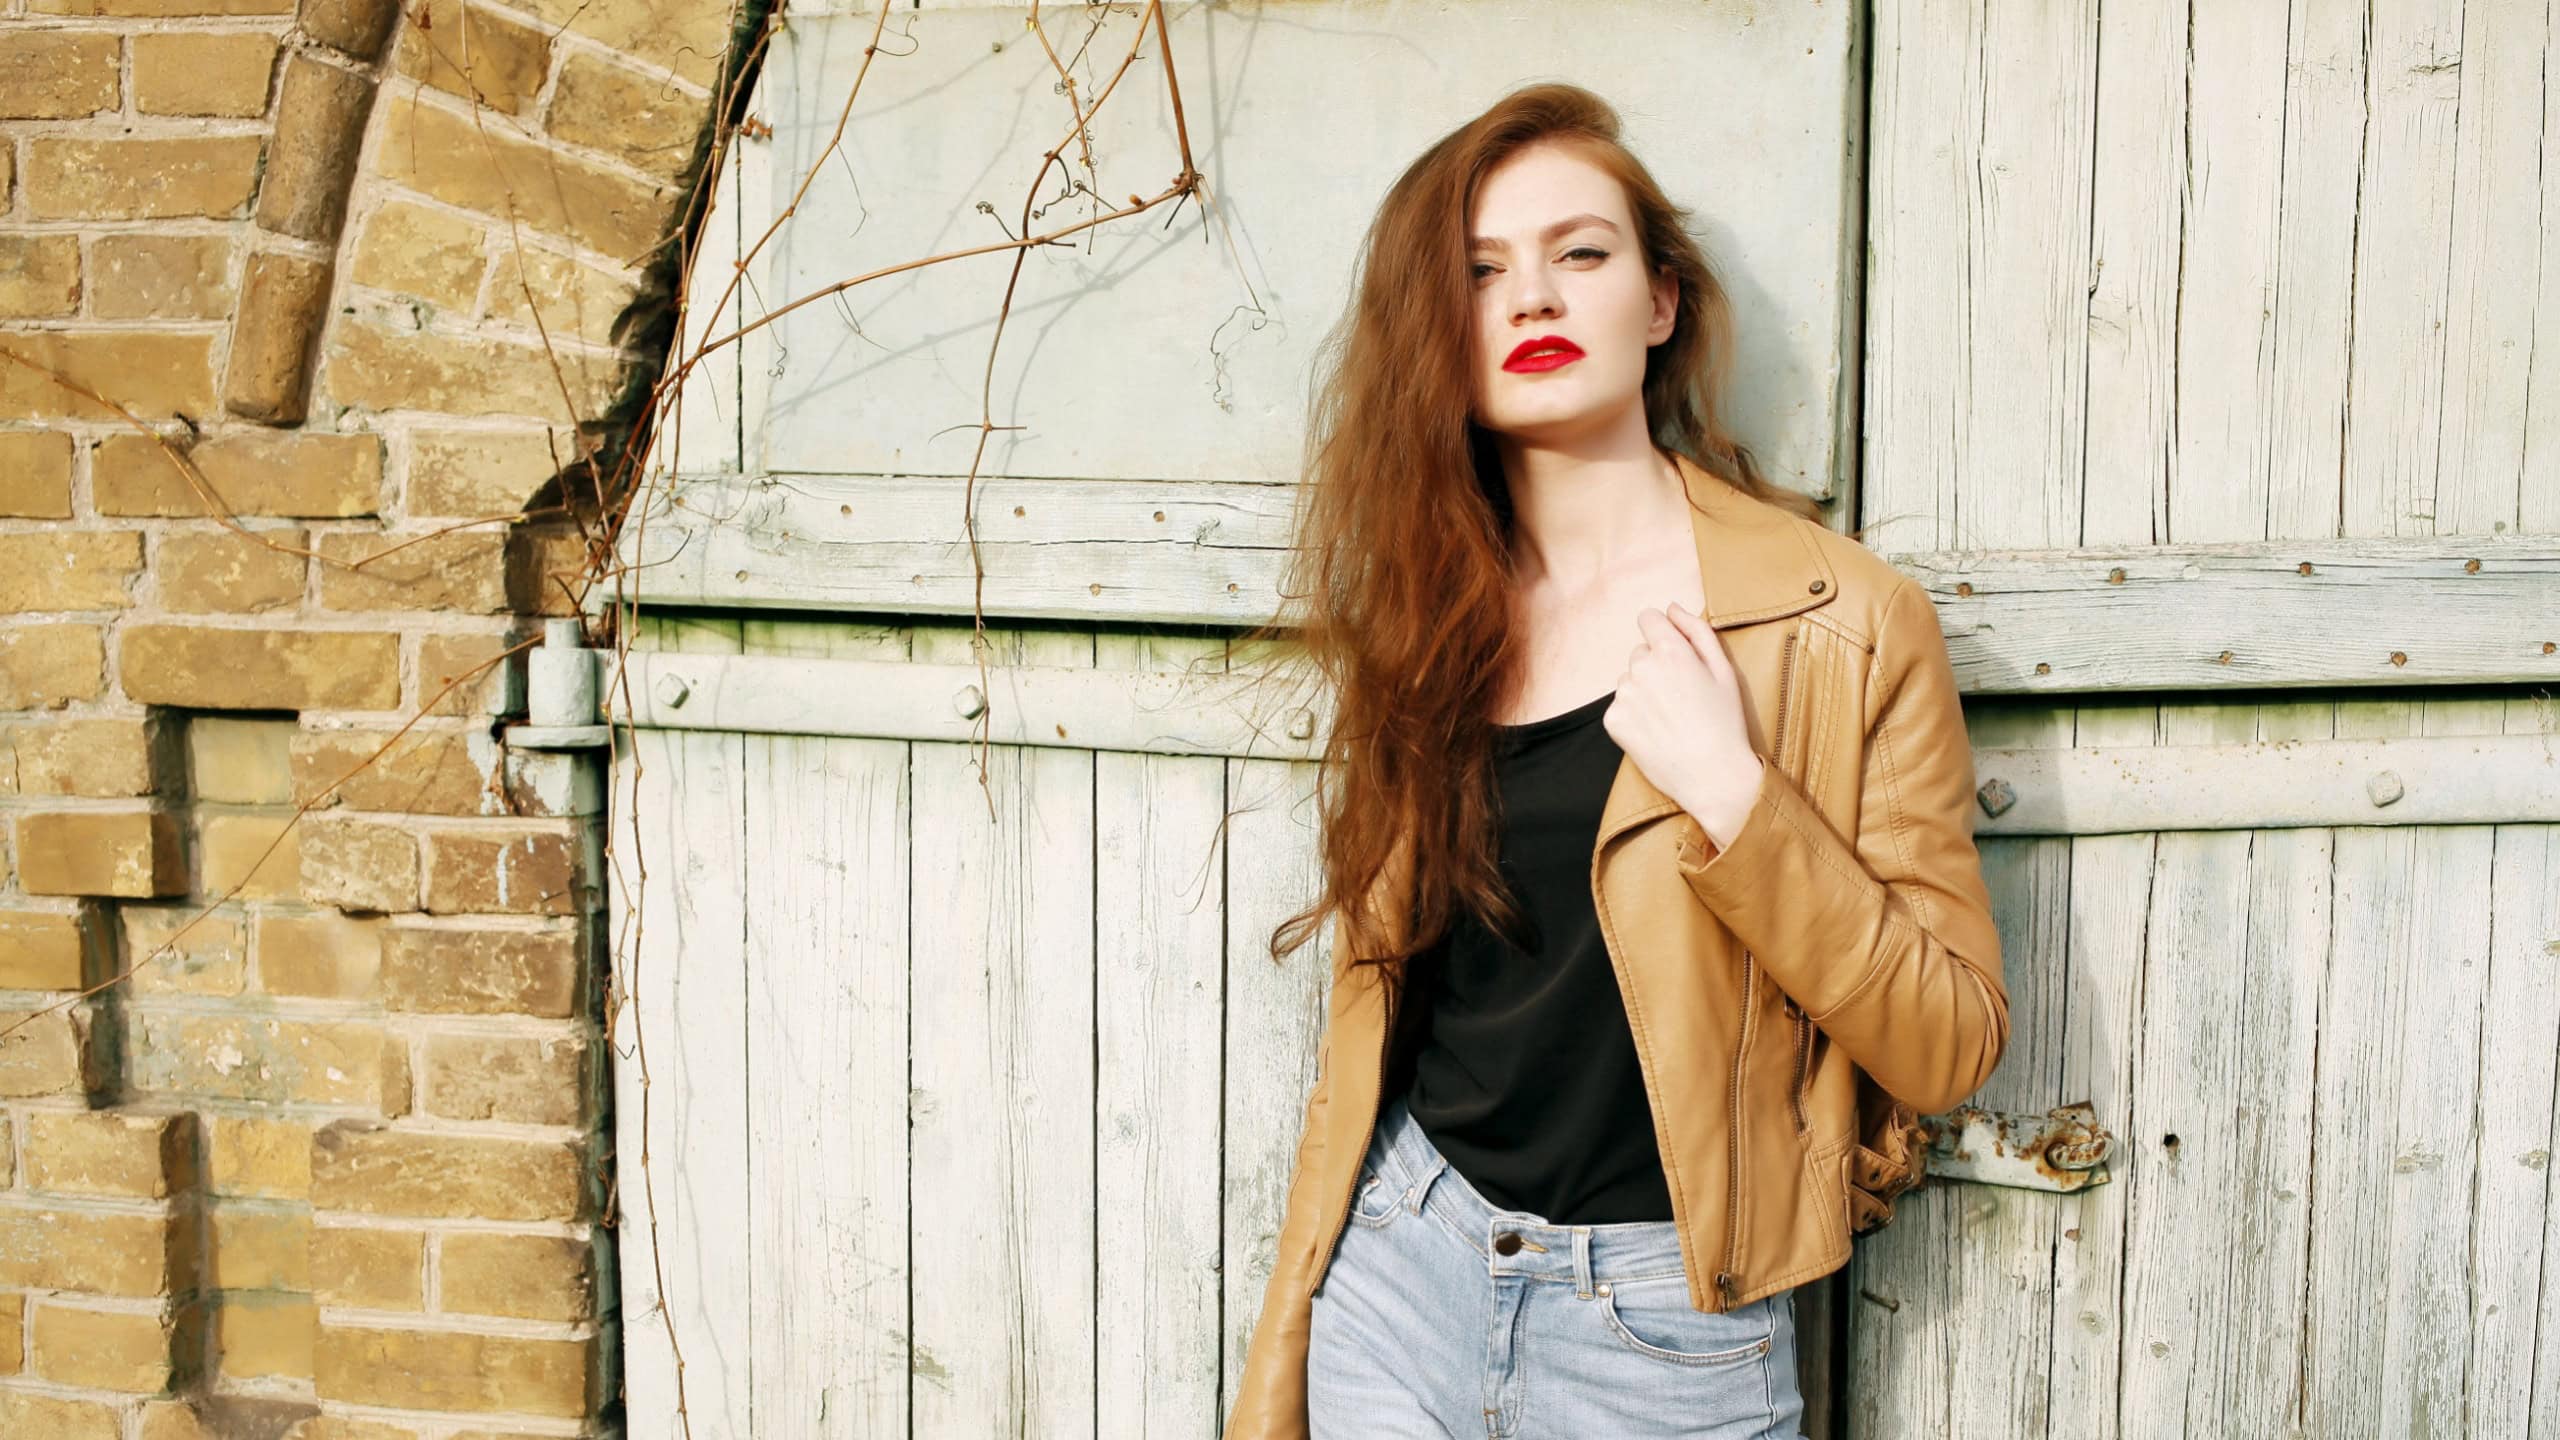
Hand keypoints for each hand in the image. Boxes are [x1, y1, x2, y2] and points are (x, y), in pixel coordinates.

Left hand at [1600, 602, 1767, 849]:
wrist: (1712, 775)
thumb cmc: (1724, 722)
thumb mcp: (1724, 670)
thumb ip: (1696, 630)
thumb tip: (1671, 607)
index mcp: (1670, 651)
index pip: (1648, 618)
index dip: (1662, 632)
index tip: (1674, 652)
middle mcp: (1641, 668)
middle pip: (1640, 653)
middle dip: (1657, 666)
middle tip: (1682, 697)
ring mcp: (1624, 695)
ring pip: (1630, 680)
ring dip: (1644, 691)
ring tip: (1671, 717)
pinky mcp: (1613, 721)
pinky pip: (1621, 706)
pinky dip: (1634, 716)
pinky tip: (1657, 732)